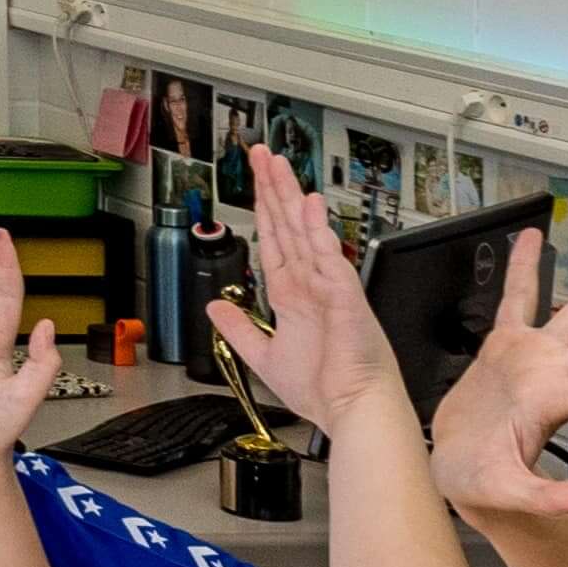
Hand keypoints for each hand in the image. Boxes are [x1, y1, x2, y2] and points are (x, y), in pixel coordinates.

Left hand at [214, 146, 397, 428]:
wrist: (352, 411)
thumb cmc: (324, 389)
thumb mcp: (264, 355)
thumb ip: (239, 329)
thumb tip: (215, 308)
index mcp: (294, 296)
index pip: (274, 241)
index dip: (263, 210)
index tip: (255, 182)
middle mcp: (311, 285)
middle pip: (288, 226)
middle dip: (274, 189)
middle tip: (263, 155)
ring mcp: (329, 287)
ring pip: (306, 233)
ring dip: (291, 199)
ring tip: (280, 166)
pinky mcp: (345, 298)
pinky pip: (329, 259)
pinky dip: (318, 233)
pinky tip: (309, 208)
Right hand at [429, 231, 567, 517]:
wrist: (453, 471)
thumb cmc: (476, 483)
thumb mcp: (505, 494)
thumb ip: (545, 499)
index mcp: (554, 403)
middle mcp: (554, 376)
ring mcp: (533, 359)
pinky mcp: (504, 348)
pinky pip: (516, 300)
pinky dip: (522, 269)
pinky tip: (530, 239)